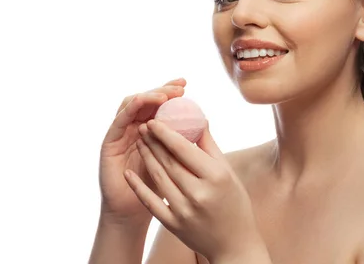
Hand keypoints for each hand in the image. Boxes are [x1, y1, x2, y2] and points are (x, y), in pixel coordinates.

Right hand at [97, 78, 185, 226]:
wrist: (134, 212)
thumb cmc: (158, 187)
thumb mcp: (175, 161)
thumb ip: (184, 142)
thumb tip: (204, 120)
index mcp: (149, 129)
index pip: (158, 103)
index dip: (170, 92)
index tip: (185, 85)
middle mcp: (133, 127)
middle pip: (145, 100)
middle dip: (161, 90)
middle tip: (177, 87)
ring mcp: (120, 133)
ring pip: (131, 105)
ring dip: (147, 97)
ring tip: (163, 96)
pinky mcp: (108, 143)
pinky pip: (118, 122)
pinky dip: (130, 111)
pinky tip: (143, 106)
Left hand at [124, 119, 264, 261]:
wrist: (234, 245)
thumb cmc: (235, 203)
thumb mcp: (228, 172)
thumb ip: (210, 146)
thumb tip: (198, 118)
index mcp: (215, 177)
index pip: (184, 150)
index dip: (166, 133)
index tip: (154, 120)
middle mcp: (199, 194)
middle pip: (169, 162)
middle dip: (153, 141)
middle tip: (143, 126)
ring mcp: (184, 211)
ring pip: (158, 178)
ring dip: (146, 157)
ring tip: (139, 141)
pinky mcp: (173, 225)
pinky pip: (150, 203)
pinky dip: (138, 187)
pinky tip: (128, 173)